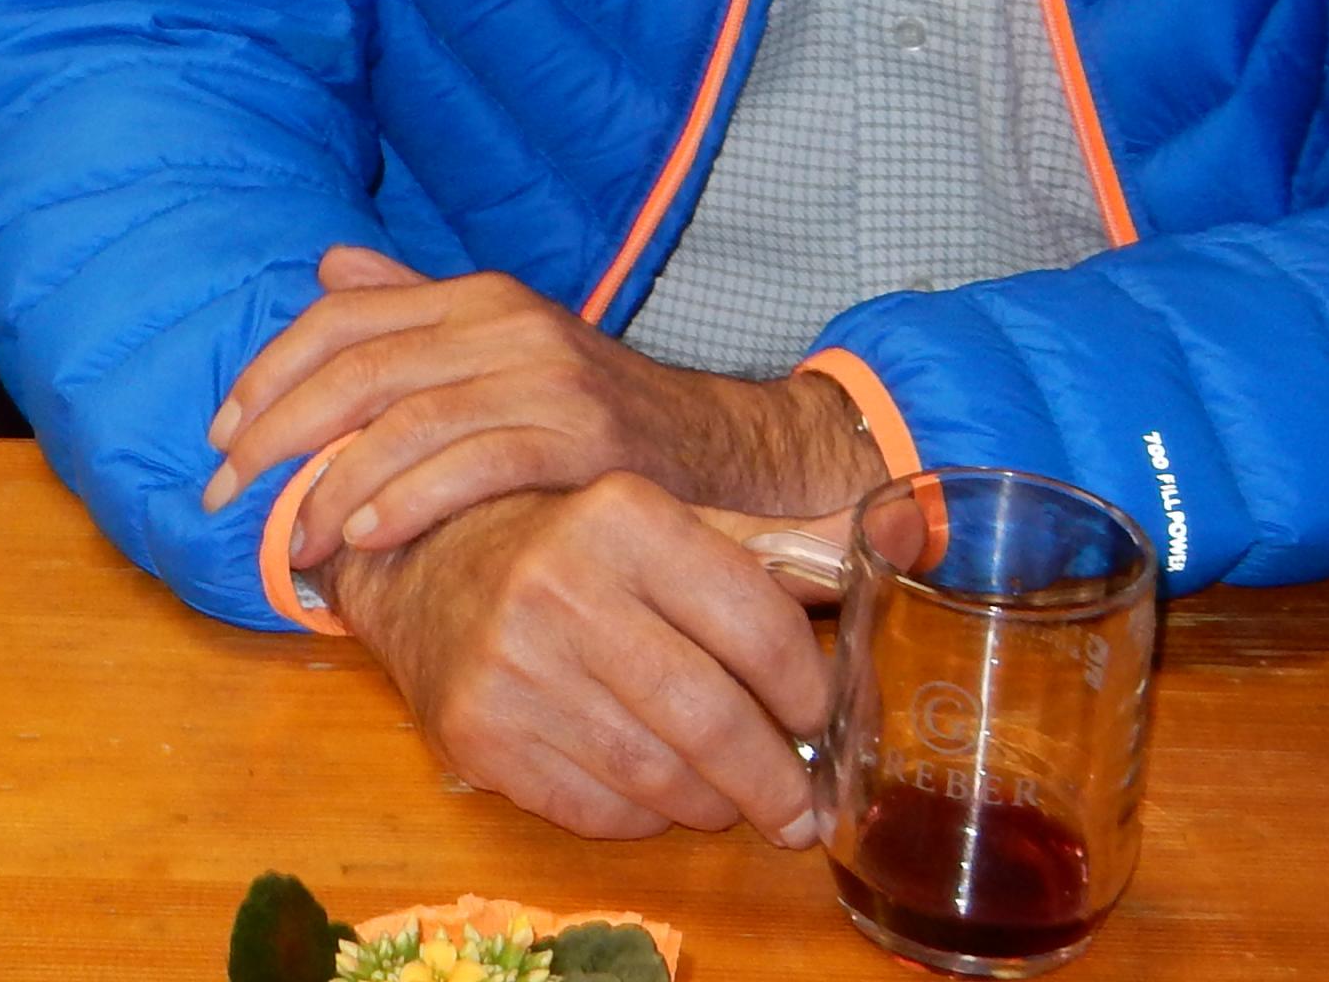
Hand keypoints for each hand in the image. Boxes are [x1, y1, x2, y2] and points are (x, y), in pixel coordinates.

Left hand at [205, 247, 883, 566]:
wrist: (724, 450)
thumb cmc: (595, 410)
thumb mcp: (503, 347)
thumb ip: (415, 307)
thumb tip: (324, 263)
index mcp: (475, 296)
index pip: (342, 316)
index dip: (269, 371)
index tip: (221, 431)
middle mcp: (505, 323)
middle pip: (358, 368)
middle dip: (276, 433)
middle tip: (224, 492)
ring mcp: (547, 378)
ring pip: (408, 422)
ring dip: (334, 485)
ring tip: (292, 538)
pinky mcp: (585, 440)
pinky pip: (476, 464)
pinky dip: (411, 499)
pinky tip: (368, 536)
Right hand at [330, 478, 832, 844]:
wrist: (424, 566)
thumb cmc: (577, 548)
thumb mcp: (671, 521)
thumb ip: (781, 538)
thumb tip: (904, 528)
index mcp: (622, 513)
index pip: (759, 628)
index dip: (811, 693)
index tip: (821, 721)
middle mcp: (559, 579)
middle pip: (714, 720)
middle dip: (775, 781)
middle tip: (801, 807)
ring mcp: (510, 661)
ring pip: (661, 778)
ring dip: (713, 801)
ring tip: (727, 794)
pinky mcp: (476, 731)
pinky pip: (598, 810)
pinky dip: (642, 815)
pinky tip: (650, 789)